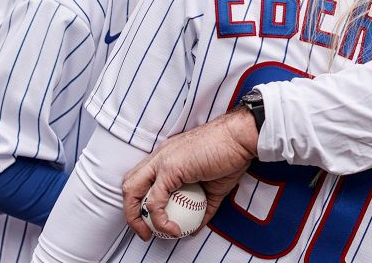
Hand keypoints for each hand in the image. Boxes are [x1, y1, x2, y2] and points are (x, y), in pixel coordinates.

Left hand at [121, 108, 257, 240]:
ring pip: (133, 189)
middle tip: (144, 230)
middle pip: (130, 184)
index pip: (142, 180)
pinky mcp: (170, 167)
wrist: (241, 138)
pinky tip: (173, 229)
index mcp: (168, 157)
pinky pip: (155, 200)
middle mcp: (160, 156)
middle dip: (131, 212)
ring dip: (137, 217)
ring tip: (151, 232)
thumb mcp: (213, 188)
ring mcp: (162, 160)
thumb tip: (195, 226)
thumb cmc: (231, 155)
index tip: (151, 222)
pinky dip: (160, 219)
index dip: (141, 203)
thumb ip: (202, 208)